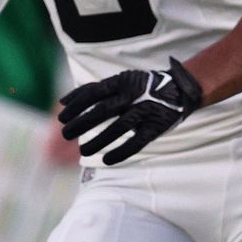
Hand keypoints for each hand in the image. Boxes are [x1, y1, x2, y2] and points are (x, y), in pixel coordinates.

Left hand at [58, 57, 201, 164]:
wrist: (179, 89)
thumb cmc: (141, 86)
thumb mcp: (119, 81)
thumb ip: (93, 89)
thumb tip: (63, 101)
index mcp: (120, 83)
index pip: (93, 93)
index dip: (76, 106)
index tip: (61, 117)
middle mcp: (132, 96)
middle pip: (102, 111)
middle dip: (82, 123)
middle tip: (65, 134)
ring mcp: (145, 111)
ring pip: (118, 128)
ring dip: (99, 140)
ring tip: (83, 150)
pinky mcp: (156, 127)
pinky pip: (138, 142)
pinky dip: (122, 152)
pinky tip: (107, 160)